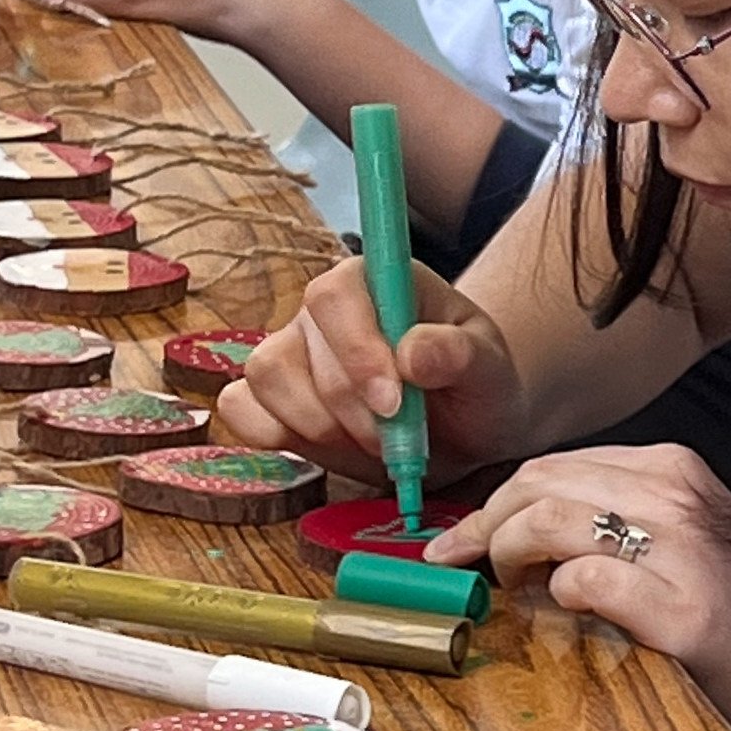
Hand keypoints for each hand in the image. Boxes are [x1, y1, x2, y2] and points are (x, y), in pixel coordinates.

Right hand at [219, 248, 520, 478]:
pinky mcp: (269, 397)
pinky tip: (329, 449)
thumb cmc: (474, 388)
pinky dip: (279, 438)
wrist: (462, 429)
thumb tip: (413, 353)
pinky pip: (241, 411)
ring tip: (374, 445)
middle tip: (401, 442)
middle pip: (300, 352)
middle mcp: (323, 310)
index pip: (334, 294)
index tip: (393, 403)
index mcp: (377, 281)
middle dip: (352, 413)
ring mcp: (290, 350)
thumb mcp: (489, 371)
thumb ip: (460, 355)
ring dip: (321, 429)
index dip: (355, 350)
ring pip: (266, 380)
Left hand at [432, 440, 730, 730]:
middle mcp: (681, 499)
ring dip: (507, 554)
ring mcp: (686, 551)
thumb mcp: (685, 548)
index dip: (497, 501)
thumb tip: (519, 539)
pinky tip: (559, 613)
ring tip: (503, 591)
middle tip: (460, 565)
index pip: (557, 466)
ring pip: (553, 519)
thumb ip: (616, 529)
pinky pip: (589, 581)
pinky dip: (559, 594)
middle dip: (483, 523)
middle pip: (541, 483)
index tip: (464, 539)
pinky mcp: (687, 613)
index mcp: (677, 474)